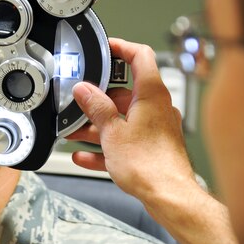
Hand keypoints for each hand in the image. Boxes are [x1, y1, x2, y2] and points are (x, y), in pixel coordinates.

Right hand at [69, 38, 203, 208]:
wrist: (169, 196)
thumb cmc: (151, 165)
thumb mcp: (112, 132)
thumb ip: (96, 108)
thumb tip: (84, 90)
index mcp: (151, 94)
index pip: (140, 56)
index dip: (121, 47)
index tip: (105, 48)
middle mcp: (157, 108)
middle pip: (124, 93)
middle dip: (97, 100)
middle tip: (77, 103)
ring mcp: (156, 129)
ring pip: (122, 120)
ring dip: (97, 126)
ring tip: (73, 132)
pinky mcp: (152, 149)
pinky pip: (125, 142)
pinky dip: (106, 146)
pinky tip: (85, 156)